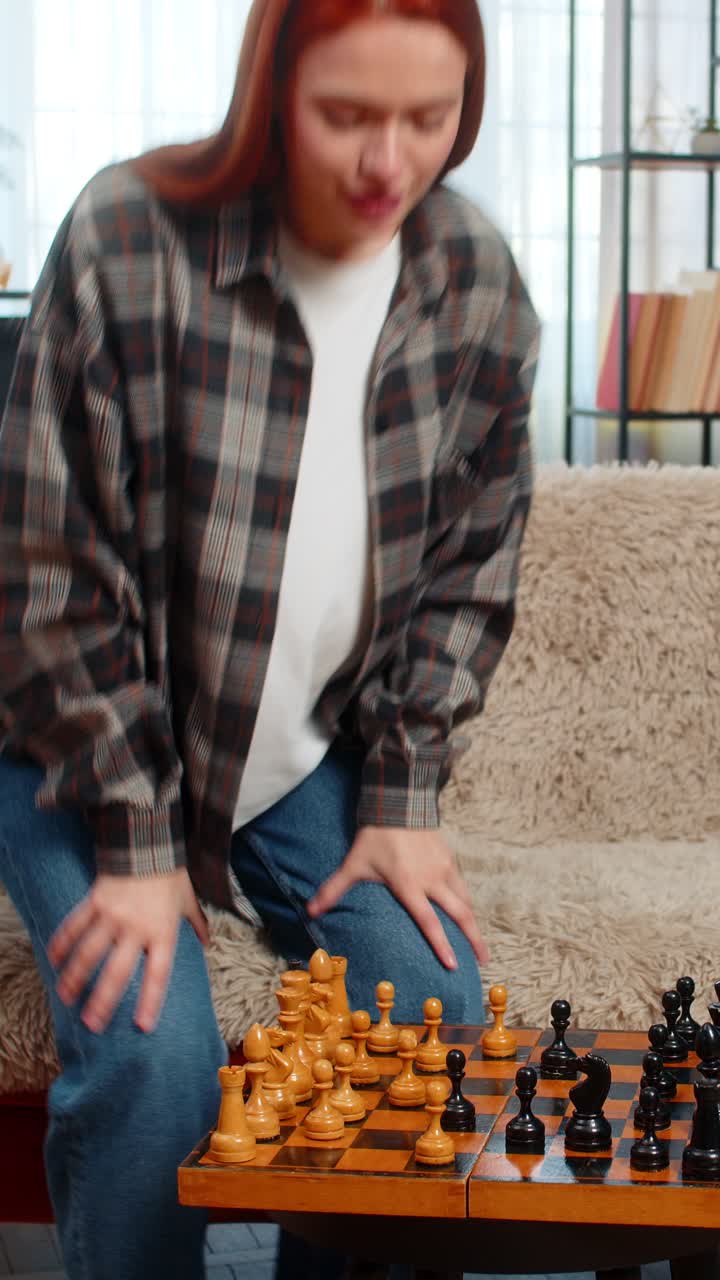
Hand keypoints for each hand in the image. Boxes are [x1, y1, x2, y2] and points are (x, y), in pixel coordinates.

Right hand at [47, 868, 208, 1033]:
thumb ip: (197, 924)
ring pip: (89, 952)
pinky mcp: (95, 901)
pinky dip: (62, 943)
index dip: (150, 1001)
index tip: (142, 1025)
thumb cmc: (171, 875)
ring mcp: (112, 915)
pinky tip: (54, 961)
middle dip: (103, 1000)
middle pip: (117, 972)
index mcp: (162, 932)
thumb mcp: (188, 900)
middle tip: (92, 1023)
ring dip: (76, 977)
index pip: (158, 974)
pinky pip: (75, 926)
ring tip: (66, 997)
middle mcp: (136, 928)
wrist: (149, 842)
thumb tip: (208, 943)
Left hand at [306, 827, 488, 970]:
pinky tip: (468, 911)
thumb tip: (310, 910)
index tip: (454, 965)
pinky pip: (462, 885)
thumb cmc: (376, 836)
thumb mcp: (354, 864)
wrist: (399, 802)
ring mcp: (444, 868)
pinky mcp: (450, 858)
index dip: (442, 945)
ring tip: (479, 943)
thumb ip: (333, 889)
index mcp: (410, 886)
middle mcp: (432, 880)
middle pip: (460, 914)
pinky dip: (467, 901)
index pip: (429, 922)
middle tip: (483, 962)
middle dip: (474, 940)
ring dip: (474, 923)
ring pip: (465, 900)